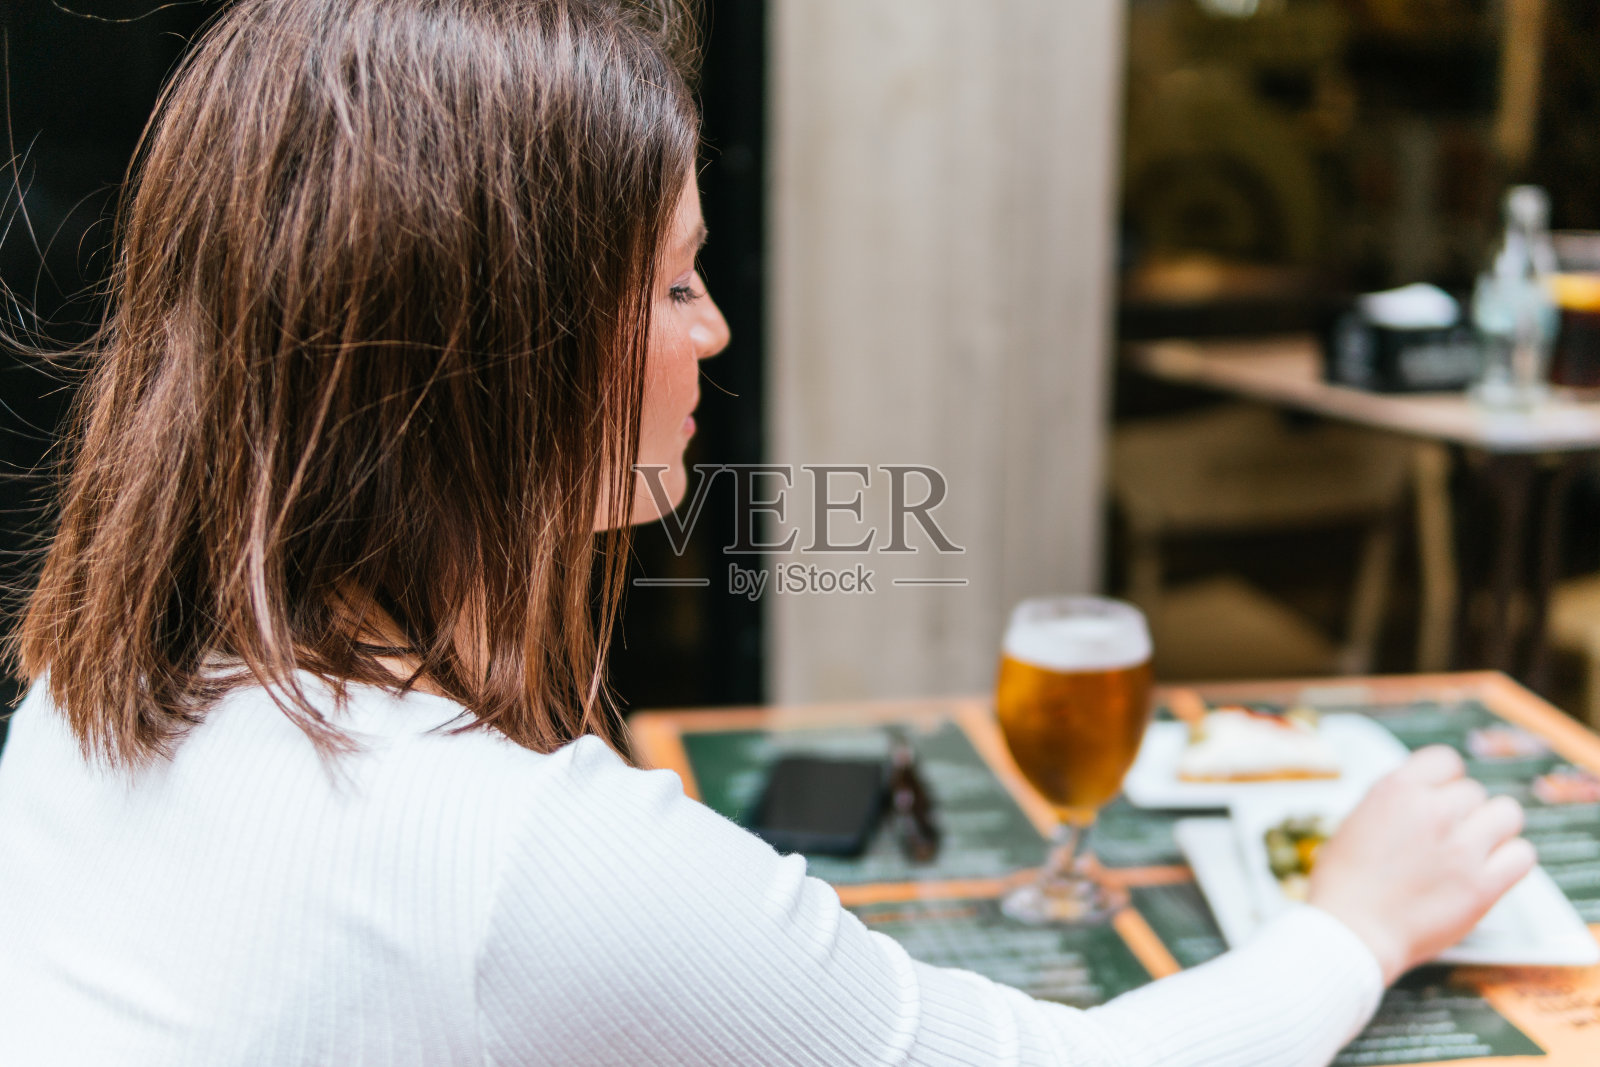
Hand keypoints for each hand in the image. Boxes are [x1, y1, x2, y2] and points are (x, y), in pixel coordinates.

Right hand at [1308, 745, 1535, 984]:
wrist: (1351, 933)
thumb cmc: (1343, 885)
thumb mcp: (1354, 824)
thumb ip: (1393, 806)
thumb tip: (1419, 802)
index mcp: (1395, 790)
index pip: (1444, 760)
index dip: (1444, 780)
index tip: (1440, 797)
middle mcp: (1432, 811)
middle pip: (1473, 791)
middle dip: (1462, 812)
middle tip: (1449, 836)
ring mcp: (1461, 847)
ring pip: (1506, 814)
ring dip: (1493, 829)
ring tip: (1477, 849)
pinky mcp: (1483, 885)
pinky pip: (1522, 854)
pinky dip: (1511, 859)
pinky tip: (1492, 870)